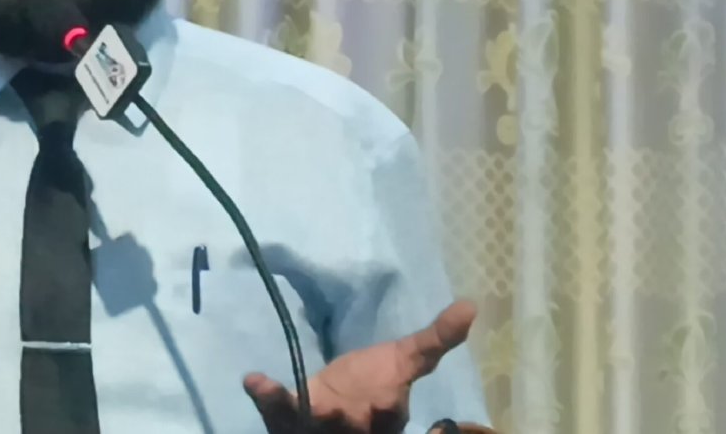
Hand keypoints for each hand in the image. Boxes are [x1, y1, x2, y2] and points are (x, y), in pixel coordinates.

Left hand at [243, 300, 476, 433]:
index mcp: (384, 416)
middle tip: (329, 408)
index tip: (384, 400)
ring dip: (290, 410)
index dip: (383, 412)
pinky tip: (254, 378)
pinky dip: (266, 396)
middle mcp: (353, 427)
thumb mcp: (407, 360)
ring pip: (306, 424)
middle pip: (346, 427)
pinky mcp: (288, 418)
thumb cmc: (373, 384)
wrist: (336, 403)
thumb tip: (471, 304)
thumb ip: (436, 339)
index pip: (387, 415)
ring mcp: (317, 426)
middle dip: (339, 420)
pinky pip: (277, 410)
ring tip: (270, 390)